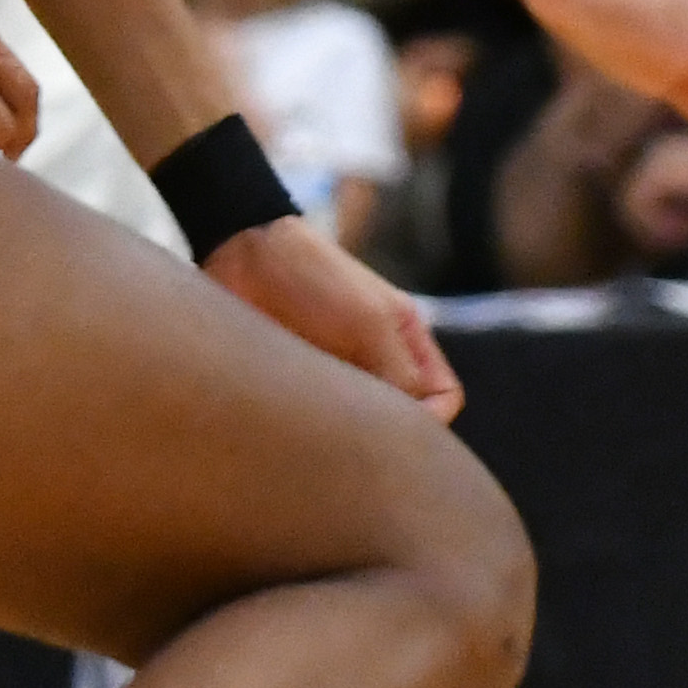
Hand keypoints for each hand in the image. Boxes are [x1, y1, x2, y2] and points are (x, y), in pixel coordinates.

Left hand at [205, 218, 462, 416]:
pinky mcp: (302, 385)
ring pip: (361, 422)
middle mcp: (379, 361)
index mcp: (406, 339)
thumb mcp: (369, 321)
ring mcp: (339, 375)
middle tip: (355, 427)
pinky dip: (314, 422)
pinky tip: (298, 410)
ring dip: (345, 426)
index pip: (444, 395)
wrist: (243, 258)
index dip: (432, 418)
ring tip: (320, 413)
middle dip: (385, 429)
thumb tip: (413, 425)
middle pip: (403, 415)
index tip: (396, 425)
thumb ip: (401, 373)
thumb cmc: (315, 279)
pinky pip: (321, 419)